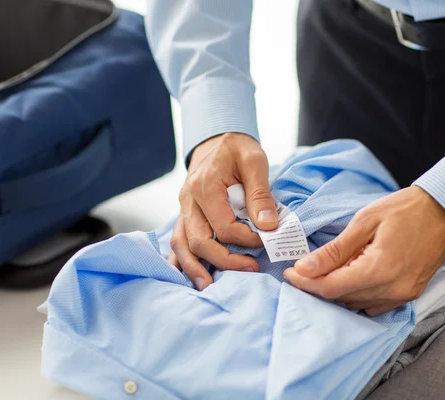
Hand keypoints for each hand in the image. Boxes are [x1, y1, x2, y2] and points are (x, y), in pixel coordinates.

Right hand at [169, 133, 277, 289]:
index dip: (246, 238)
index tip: (266, 239)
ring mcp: (183, 209)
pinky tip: (190, 277)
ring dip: (195, 268)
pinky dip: (181, 261)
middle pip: (199, 241)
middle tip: (251, 269)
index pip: (224, 225)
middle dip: (225, 260)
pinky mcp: (184, 216)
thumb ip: (260, 193)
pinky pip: (176, 241)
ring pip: (181, 245)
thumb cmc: (236, 149)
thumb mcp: (254, 160)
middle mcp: (189, 200)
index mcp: (205, 185)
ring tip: (210, 287)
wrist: (216, 140)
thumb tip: (268, 225)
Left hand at [283, 186, 444, 315]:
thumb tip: (305, 267)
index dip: (306, 283)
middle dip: (317, 285)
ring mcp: (403, 295)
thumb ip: (334, 250)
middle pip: (342, 298)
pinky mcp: (409, 295)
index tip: (289, 273)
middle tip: (302, 269)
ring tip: (324, 270)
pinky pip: (373, 305)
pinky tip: (349, 277)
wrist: (444, 212)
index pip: (332, 287)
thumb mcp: (364, 222)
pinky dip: (356, 295)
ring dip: (336, 291)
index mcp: (380, 268)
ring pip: (356, 304)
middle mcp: (393, 289)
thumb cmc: (404, 210)